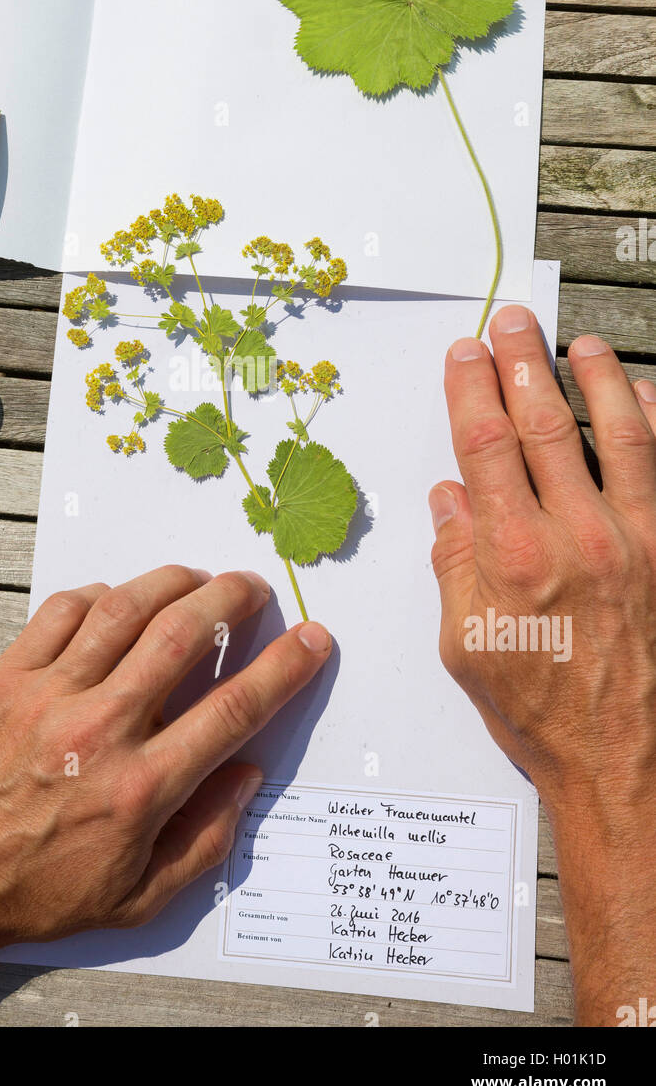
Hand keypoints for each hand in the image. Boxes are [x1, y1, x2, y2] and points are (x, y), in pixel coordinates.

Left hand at [0, 566, 330, 1023]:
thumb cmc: (32, 891)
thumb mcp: (136, 898)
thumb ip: (204, 841)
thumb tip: (246, 778)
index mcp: (141, 788)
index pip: (232, 710)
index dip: (284, 668)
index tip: (311, 641)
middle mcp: (101, 730)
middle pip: (184, 636)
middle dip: (233, 600)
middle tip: (254, 589)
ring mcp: (50, 696)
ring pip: (125, 609)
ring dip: (173, 582)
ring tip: (198, 579)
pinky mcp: (8, 677)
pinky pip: (62, 612)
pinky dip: (100, 594)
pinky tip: (118, 599)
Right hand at [429, 305, 655, 1024]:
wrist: (625, 763)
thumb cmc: (539, 712)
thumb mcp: (466, 646)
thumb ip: (455, 564)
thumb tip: (449, 498)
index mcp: (514, 557)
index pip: (485, 445)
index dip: (471, 390)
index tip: (465, 354)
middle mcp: (578, 536)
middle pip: (543, 425)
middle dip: (523, 364)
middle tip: (513, 323)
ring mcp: (636, 540)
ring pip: (615, 435)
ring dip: (596, 380)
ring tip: (581, 344)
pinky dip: (654, 429)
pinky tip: (646, 399)